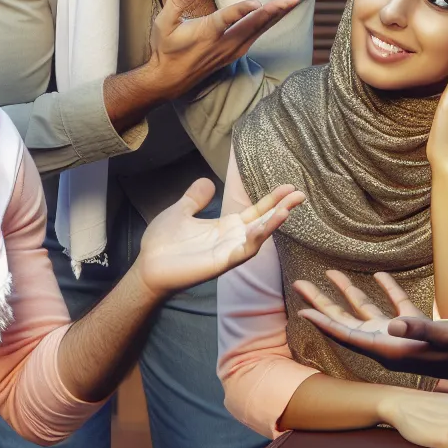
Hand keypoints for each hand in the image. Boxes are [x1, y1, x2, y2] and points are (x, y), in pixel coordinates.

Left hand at [132, 177, 303, 296]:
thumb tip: (206, 181)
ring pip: (257, 238)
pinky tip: (263, 229)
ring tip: (287, 209)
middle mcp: (232, 240)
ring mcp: (228, 252)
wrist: (147, 266)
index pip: (255, 212)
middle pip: (263, 223)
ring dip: (272, 225)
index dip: (272, 200)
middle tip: (300, 194)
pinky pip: (242, 253)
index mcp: (225, 227)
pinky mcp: (219, 263)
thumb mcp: (181, 211)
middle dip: (281, 209)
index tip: (289, 186)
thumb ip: (195, 198)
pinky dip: (254, 242)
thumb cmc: (163, 243)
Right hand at [145, 0, 298, 100]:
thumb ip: (176, 3)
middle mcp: (223, 43)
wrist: (169, 79)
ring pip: (258, 31)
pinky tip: (278, 15)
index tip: (257, 2)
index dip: (241, 10)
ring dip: (277, 16)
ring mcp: (231, 51)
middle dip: (274, 11)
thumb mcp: (162, 24)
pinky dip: (268, 24)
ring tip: (292, 2)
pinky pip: (256, 36)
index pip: (226, 19)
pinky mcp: (234, 53)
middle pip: (253, 25)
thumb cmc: (165, 49)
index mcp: (206, 33)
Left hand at [294, 270, 447, 400]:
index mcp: (390, 349)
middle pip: (347, 323)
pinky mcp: (417, 331)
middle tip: (300, 286)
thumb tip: (394, 324)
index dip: (324, 322)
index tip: (302, 309)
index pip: (348, 335)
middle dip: (324, 305)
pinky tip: (380, 276)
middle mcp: (390, 346)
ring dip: (349, 294)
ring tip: (330, 274)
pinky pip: (395, 308)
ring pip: (367, 313)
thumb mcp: (444, 335)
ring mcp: (402, 338)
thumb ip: (419, 329)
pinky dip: (387, 291)